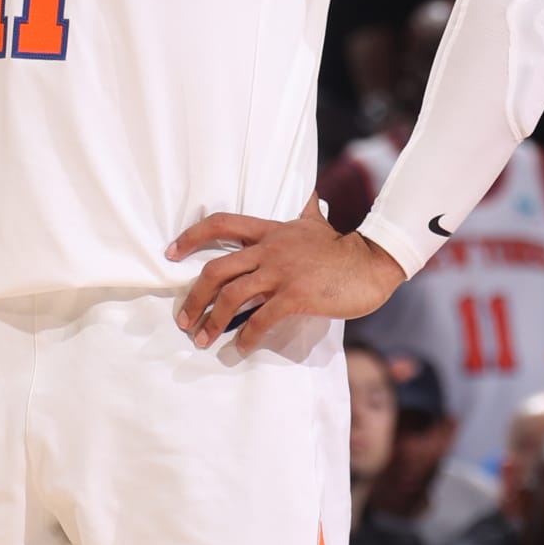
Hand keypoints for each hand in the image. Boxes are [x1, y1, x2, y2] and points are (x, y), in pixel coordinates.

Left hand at [170, 205, 403, 351]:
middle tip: (184, 319)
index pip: (220, 224)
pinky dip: (246, 336)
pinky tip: (240, 347)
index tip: (171, 254)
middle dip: (193, 296)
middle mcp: (269, 250)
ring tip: (203, 339)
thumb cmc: (342, 248)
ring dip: (212, 322)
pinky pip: (261, 319)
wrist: (373, 262)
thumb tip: (310, 197)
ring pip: (232, 296)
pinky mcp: (296, 295)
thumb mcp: (316, 222)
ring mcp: (282, 273)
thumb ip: (305, 212)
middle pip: (216, 269)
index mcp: (270, 231)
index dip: (191, 237)